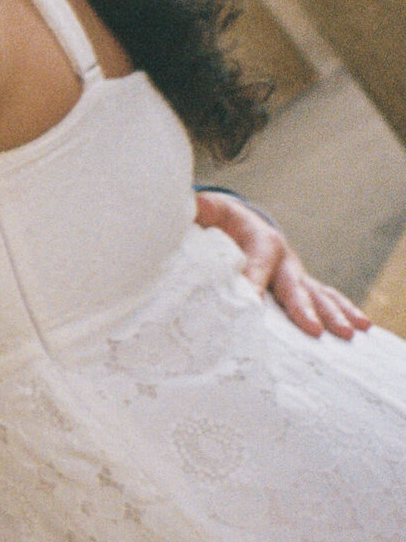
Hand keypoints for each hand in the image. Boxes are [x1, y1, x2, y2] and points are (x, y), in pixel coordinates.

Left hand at [193, 190, 370, 338]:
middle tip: (313, 329)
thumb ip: (194, 212)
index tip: (252, 302)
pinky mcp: (298, 285)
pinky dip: (342, 312)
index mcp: (259, 238)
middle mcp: (283, 257)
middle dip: (303, 307)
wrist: (239, 220)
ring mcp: (294, 273)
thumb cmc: (218, 219)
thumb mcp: (206, 211)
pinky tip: (360, 329)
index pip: (258, 262)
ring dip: (332, 314)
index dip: (255, 280)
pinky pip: (324, 298)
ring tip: (348, 333)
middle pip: (294, 283)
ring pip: (316, 293)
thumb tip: (181, 208)